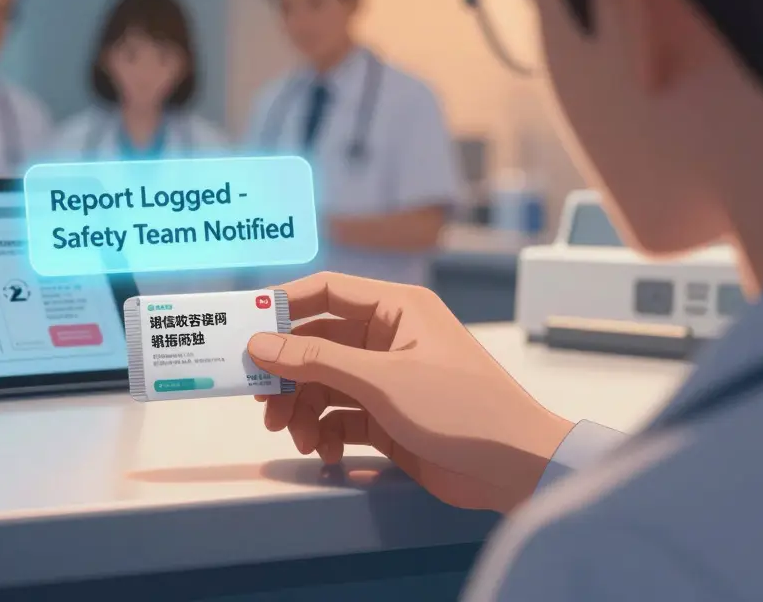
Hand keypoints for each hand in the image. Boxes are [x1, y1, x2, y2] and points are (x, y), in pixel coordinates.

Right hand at [248, 272, 573, 512]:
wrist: (517, 470)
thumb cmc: (462, 410)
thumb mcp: (382, 381)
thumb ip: (317, 360)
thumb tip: (259, 342)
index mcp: (395, 308)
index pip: (324, 292)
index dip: (281, 308)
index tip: (244, 332)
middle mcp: (388, 337)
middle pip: (316, 345)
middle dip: (288, 376)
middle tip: (263, 405)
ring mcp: (388, 378)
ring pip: (323, 384)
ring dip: (303, 411)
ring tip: (300, 439)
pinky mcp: (388, 417)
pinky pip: (339, 416)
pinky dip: (325, 432)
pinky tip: (326, 452)